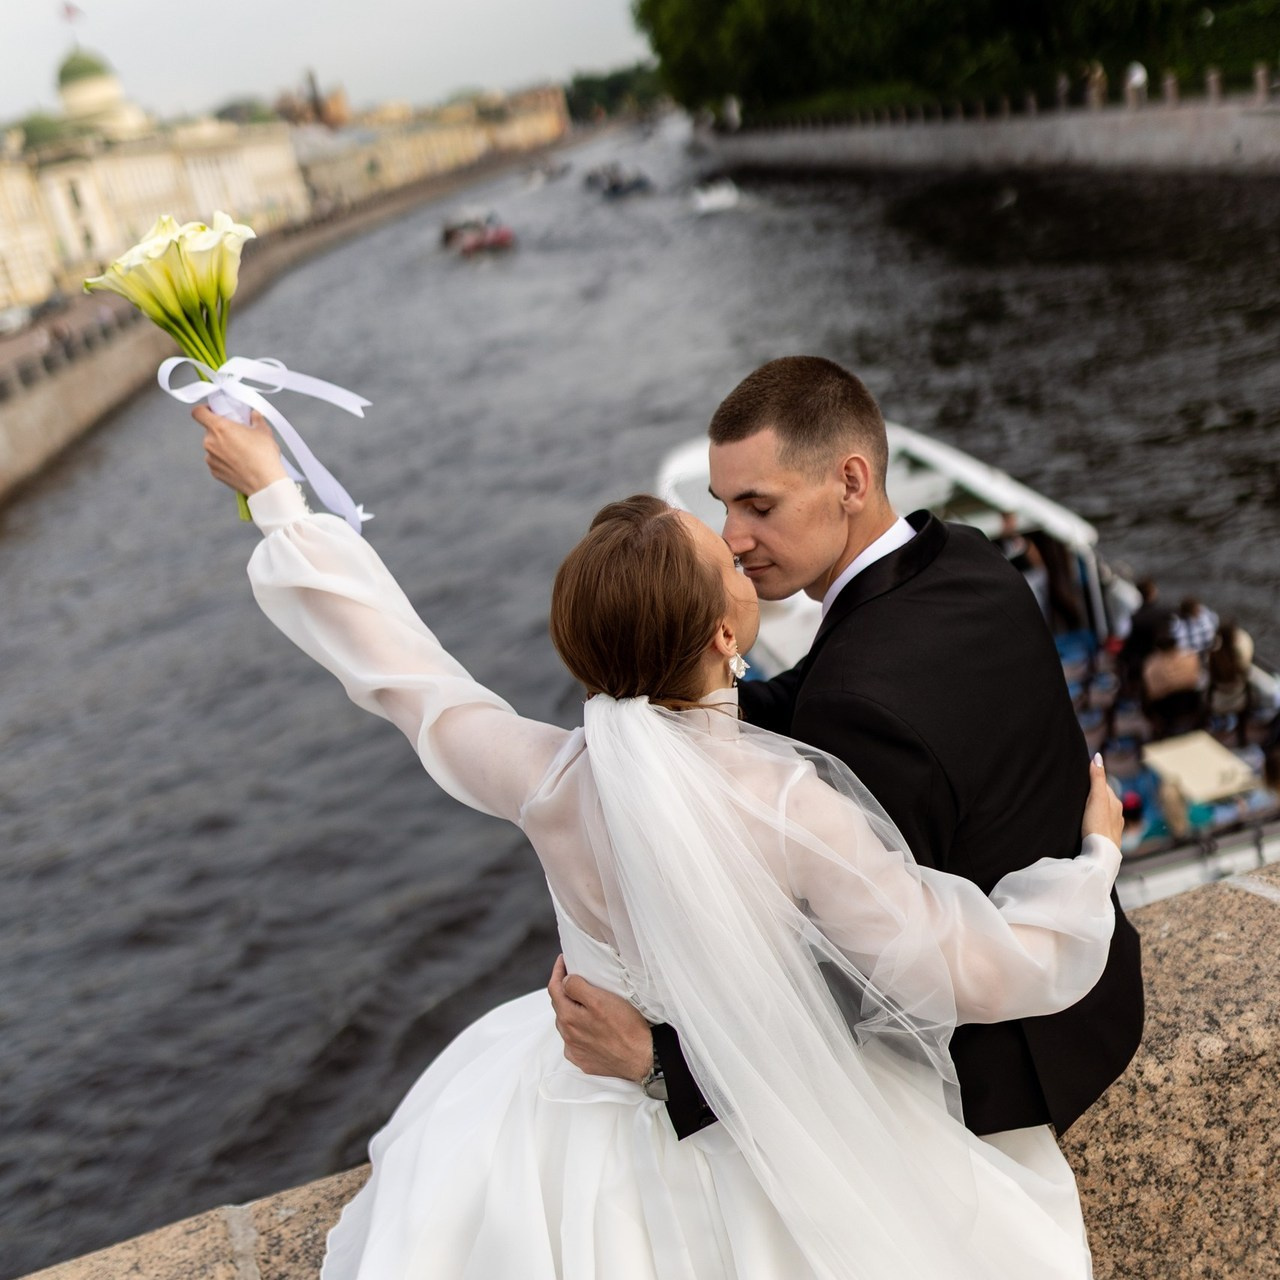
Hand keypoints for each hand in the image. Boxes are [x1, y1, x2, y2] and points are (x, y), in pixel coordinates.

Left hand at [195, 404, 287, 496]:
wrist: (265, 482)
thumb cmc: (264, 455)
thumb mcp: (264, 431)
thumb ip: (255, 419)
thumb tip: (254, 415)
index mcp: (219, 427)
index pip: (198, 412)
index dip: (204, 410)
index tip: (214, 412)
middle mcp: (210, 442)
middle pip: (210, 431)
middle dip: (222, 431)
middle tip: (238, 435)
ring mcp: (210, 458)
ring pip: (213, 447)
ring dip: (223, 447)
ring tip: (242, 454)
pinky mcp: (214, 472)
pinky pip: (216, 461)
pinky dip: (225, 461)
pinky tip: (240, 465)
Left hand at [547, 955, 652, 1081]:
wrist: (642, 1059)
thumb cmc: (625, 1027)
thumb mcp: (600, 999)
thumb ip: (577, 988)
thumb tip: (565, 982)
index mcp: (568, 1018)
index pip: (554, 989)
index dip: (558, 972)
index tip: (563, 960)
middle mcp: (568, 1036)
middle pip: (559, 1007)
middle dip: (563, 990)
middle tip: (574, 977)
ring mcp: (576, 1051)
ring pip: (566, 1025)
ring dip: (570, 1011)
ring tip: (582, 1002)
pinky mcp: (585, 1061)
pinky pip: (575, 1042)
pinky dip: (578, 1030)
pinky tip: (589, 1027)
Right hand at [1082, 754, 1123, 846]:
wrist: (1101, 854)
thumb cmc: (1098, 826)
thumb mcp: (1097, 798)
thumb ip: (1097, 778)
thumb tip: (1098, 757)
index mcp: (1115, 802)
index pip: (1104, 785)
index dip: (1092, 780)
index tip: (1080, 778)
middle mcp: (1117, 813)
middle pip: (1104, 798)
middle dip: (1093, 795)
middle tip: (1078, 793)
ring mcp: (1113, 826)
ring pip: (1103, 812)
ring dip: (1093, 809)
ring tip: (1081, 808)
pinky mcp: (1107, 837)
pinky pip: (1101, 824)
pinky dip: (1094, 820)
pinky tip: (1087, 824)